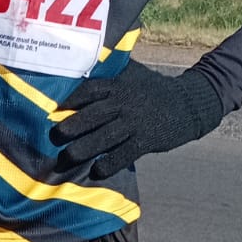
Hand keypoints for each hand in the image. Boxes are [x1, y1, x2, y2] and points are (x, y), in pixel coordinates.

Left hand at [49, 60, 223, 178]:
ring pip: (106, 136)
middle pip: (94, 114)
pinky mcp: (148, 139)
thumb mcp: (132, 76)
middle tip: (53, 136)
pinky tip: (97, 172)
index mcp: (119, 85)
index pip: (90, 90)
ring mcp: (136, 122)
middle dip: (72, 126)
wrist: (190, 103)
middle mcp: (125, 102)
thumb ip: (110, 73)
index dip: (70, 99)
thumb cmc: (152, 90)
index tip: (52, 108)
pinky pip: (126, 153)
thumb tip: (80, 69)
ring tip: (67, 158)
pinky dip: (111, 163)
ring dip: (85, 148)